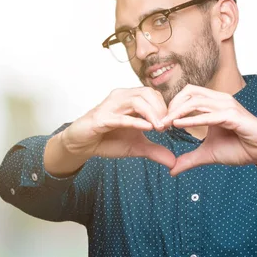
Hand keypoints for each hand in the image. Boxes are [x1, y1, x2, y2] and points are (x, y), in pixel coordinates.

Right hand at [57, 87, 176, 168]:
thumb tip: (174, 162)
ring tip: (159, 128)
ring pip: (136, 101)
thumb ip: (155, 151)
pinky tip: (148, 128)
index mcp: (131, 100)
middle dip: (161, 109)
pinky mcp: (100, 118)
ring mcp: (110, 106)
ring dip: (152, 113)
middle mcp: (121, 98)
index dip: (165, 107)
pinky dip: (136, 121)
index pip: (154, 94)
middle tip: (167, 126)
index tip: (171, 123)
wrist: (83, 145)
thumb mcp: (136, 147)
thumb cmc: (108, 140)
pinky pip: (121, 117)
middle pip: (147, 93)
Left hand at [161, 84, 256, 175]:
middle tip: (159, 123)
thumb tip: (171, 169)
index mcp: (214, 104)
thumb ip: (190, 159)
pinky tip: (178, 125)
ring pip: (196, 100)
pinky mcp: (233, 116)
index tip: (159, 123)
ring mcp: (227, 106)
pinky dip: (192, 119)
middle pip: (188, 92)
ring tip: (165, 124)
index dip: (171, 106)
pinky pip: (209, 114)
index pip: (187, 95)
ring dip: (177, 112)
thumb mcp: (209, 154)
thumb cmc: (240, 148)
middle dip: (170, 106)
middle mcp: (220, 100)